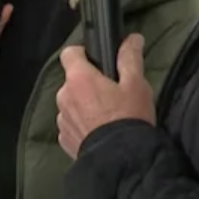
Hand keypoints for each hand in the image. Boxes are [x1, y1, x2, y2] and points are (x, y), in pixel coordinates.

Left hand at [55, 34, 155, 158]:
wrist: (121, 160)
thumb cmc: (129, 118)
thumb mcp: (136, 85)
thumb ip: (130, 58)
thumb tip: (132, 38)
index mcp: (79, 78)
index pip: (69, 53)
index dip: (82, 54)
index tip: (97, 61)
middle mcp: (64, 96)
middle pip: (72, 80)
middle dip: (88, 84)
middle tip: (111, 94)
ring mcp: (62, 119)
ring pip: (71, 103)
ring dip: (83, 105)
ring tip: (107, 117)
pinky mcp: (63, 139)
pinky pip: (71, 124)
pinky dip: (82, 125)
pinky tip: (99, 132)